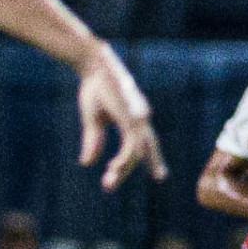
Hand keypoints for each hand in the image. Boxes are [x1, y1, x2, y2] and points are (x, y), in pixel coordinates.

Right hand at [76, 43, 166, 189]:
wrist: (95, 66)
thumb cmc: (94, 88)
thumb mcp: (93, 118)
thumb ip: (93, 141)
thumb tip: (87, 163)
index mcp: (134, 115)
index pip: (145, 139)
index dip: (151, 155)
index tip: (158, 172)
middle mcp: (141, 117)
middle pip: (149, 145)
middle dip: (154, 162)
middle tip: (160, 177)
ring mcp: (138, 117)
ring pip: (139, 150)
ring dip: (125, 168)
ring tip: (109, 182)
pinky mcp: (131, 118)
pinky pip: (132, 145)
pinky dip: (124, 159)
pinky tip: (113, 168)